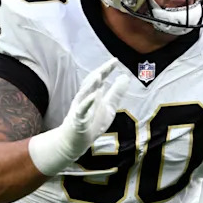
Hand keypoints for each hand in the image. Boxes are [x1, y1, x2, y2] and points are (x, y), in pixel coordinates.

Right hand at [28, 58, 128, 175]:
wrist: (76, 141)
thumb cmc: (92, 123)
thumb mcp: (108, 107)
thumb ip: (116, 92)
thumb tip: (125, 77)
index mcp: (93, 94)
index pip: (99, 79)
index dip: (106, 70)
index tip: (115, 60)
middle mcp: (85, 98)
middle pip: (91, 83)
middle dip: (100, 73)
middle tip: (110, 64)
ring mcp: (80, 108)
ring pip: (84, 93)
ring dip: (91, 84)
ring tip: (99, 75)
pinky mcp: (78, 119)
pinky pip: (82, 110)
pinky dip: (87, 103)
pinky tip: (93, 97)